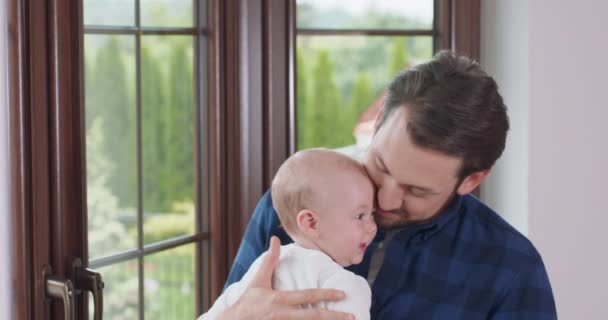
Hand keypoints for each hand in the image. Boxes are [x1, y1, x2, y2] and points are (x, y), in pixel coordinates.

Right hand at [219, 236, 354, 319]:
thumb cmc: (247, 302)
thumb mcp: (258, 280)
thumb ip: (270, 260)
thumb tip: (275, 239)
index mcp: (279, 300)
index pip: (307, 296)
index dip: (326, 295)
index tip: (342, 294)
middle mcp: (283, 315)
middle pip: (313, 317)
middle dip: (334, 317)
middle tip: (352, 317)